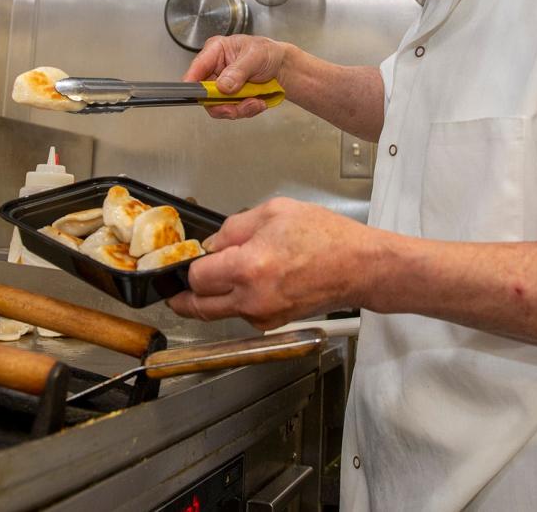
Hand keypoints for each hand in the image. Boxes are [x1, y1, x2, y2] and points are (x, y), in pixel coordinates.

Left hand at [168, 197, 371, 328]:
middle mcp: (252, 299)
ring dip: (213, 297)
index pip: (196, 277)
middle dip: (184, 296)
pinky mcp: (273, 324)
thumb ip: (234, 228)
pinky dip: (236, 301)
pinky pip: (242, 314)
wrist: (360, 267)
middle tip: (175, 287)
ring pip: (220, 312)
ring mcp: (263, 316)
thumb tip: (211, 245)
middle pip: (199, 307)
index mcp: (249, 268)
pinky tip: (249, 281)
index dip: (189, 265)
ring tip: (220, 275)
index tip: (191, 257)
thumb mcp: (274, 212)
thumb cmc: (326, 237)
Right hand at [183, 35, 287, 119]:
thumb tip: (222, 85)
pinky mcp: (229, 98)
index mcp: (215, 51)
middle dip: (222, 104)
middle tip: (238, 107)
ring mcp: (221, 86)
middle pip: (204, 93)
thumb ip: (238, 70)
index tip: (202, 96)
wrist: (282, 68)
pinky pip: (231, 111)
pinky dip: (245, 110)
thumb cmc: (268, 53)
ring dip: (238, 109)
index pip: (197, 68)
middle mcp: (214, 69)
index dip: (193, 84)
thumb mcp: (256, 56)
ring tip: (255, 102)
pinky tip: (257, 102)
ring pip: (217, 106)